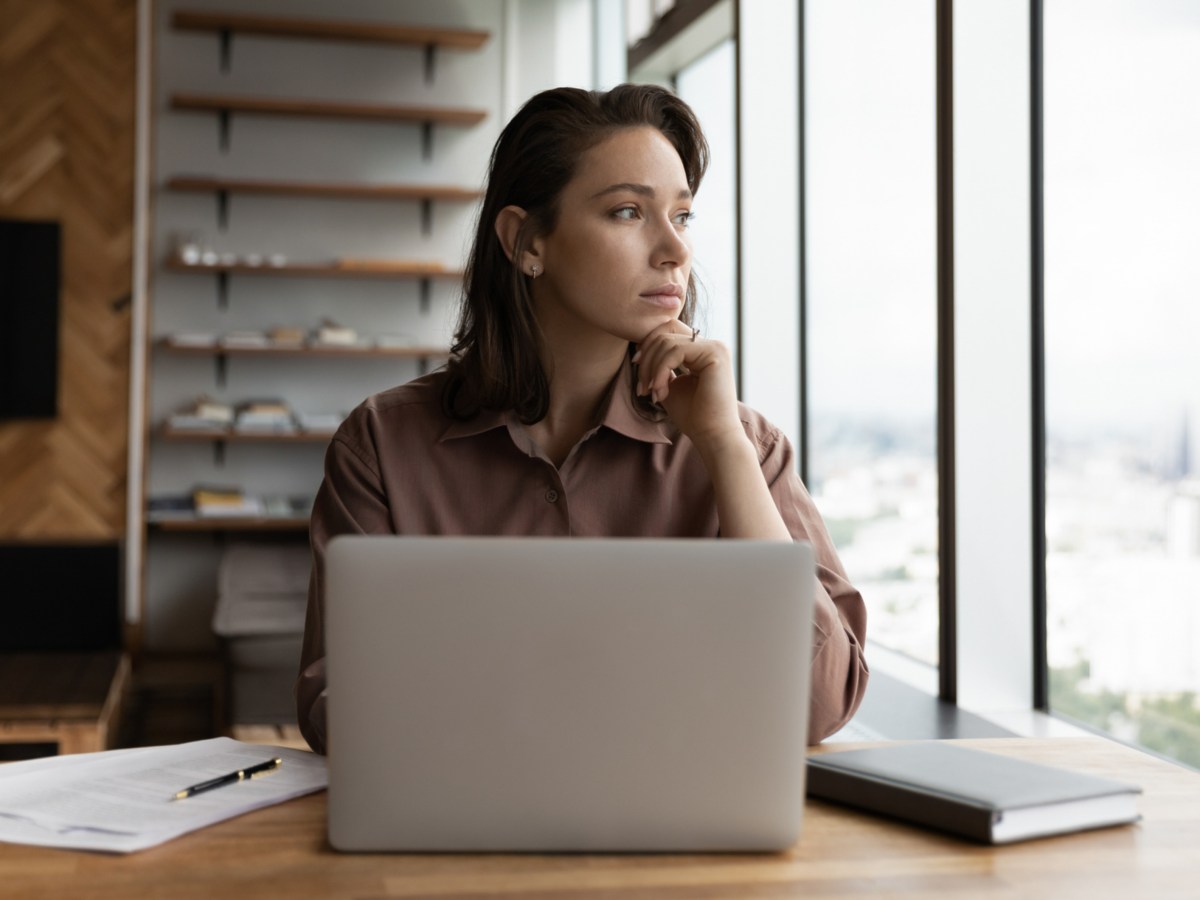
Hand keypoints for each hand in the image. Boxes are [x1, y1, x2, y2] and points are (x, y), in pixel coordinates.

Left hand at [632, 320, 743, 451]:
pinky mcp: (715, 353)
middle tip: (642, 388)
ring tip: (652, 393)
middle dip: (646, 358)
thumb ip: (660, 366)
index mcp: (701, 351)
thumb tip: (641, 350)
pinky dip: (660, 371)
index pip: (669, 330)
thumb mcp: (669, 385)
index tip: (635, 366)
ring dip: (651, 369)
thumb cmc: (692, 416)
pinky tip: (660, 392)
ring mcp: (714, 347)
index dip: (647, 344)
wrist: (712, 435)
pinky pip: (675, 352)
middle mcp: (711, 345)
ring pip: (667, 342)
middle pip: (665, 332)